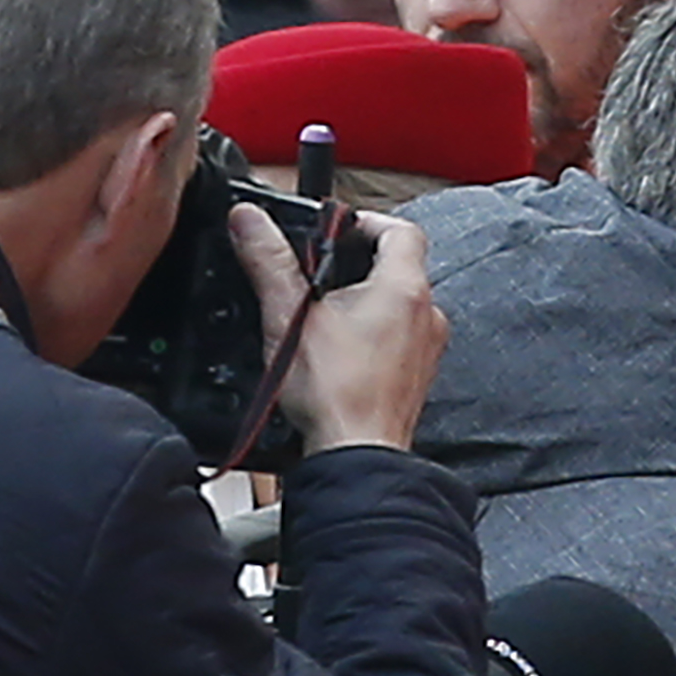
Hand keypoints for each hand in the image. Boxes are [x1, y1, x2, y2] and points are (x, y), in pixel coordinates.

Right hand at [226, 202, 449, 455]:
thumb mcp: (289, 317)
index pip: (401, 230)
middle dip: (357, 263)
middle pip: (399, 266)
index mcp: (404, 289)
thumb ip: (270, 262)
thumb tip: (249, 221)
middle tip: (318, 273)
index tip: (335, 230)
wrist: (357, 454)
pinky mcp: (416, 375)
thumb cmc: (335, 394)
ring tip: (323, 313)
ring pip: (397, 304)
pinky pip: (397, 337)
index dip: (366, 222)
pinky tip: (338, 350)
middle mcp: (426, 316)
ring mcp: (426, 348)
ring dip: (363, 300)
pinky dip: (371, 333)